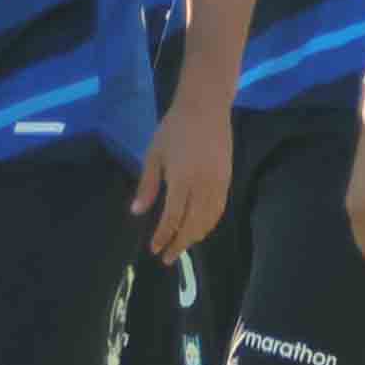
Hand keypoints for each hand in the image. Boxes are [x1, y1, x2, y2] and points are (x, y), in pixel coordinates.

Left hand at [138, 94, 233, 259]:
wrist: (206, 106)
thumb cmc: (174, 127)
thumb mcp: (154, 153)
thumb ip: (147, 185)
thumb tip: (137, 212)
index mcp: (182, 179)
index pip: (173, 217)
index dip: (163, 236)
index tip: (153, 249)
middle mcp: (203, 185)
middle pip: (193, 224)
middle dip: (179, 244)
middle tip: (167, 257)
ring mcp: (218, 183)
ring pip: (209, 220)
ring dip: (195, 237)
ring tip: (182, 246)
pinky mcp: (227, 179)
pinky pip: (219, 209)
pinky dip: (209, 224)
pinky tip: (200, 229)